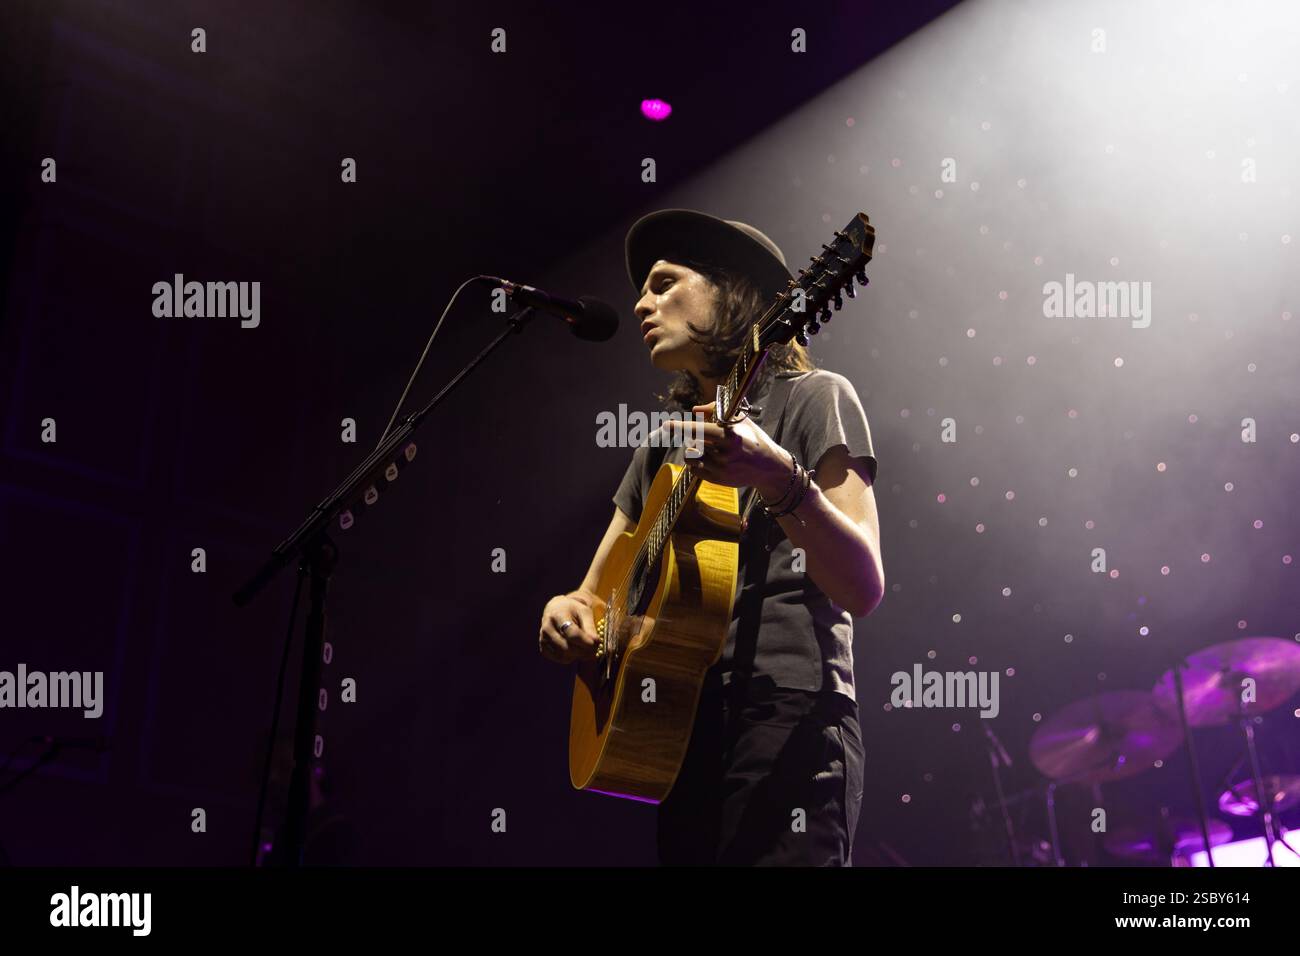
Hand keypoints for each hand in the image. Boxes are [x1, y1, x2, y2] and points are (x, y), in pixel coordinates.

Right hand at [538, 592, 601, 663]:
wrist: (558, 609)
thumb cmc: (574, 610)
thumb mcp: (584, 612)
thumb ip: (590, 627)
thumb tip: (595, 643)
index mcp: (558, 615)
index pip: (571, 633)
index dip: (585, 641)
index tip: (596, 643)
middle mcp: (547, 627)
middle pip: (567, 647)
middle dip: (583, 651)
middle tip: (594, 649)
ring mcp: (543, 639)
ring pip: (563, 656)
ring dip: (577, 656)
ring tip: (584, 648)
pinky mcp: (543, 648)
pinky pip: (559, 659)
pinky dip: (570, 658)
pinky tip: (575, 650)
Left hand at [663, 401, 792, 497]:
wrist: (768, 467)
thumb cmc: (752, 438)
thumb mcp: (740, 420)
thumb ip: (716, 411)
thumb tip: (695, 410)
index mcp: (731, 436)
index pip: (700, 430)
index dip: (682, 426)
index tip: (667, 424)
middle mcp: (725, 454)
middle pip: (693, 443)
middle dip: (694, 438)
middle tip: (705, 437)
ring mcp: (721, 469)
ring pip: (691, 457)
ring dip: (694, 450)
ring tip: (706, 447)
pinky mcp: (718, 480)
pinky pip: (695, 470)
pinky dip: (697, 463)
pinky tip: (709, 459)